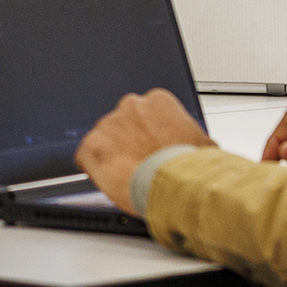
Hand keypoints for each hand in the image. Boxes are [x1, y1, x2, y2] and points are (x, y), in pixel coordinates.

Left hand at [75, 90, 215, 215]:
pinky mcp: (93, 146)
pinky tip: (104, 177)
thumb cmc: (191, 168)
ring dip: (111, 153)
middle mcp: (130, 106)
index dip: (145, 132)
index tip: (149, 144)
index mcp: (158, 100)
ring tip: (126, 174)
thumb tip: (191, 144)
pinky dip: (91, 166)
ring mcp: (109, 125)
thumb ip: (187, 135)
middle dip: (128, 140)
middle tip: (138, 160)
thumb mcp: (202, 143)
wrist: (177, 186)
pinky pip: (84, 155)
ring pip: (104, 138)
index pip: (144, 112)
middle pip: (122, 122)